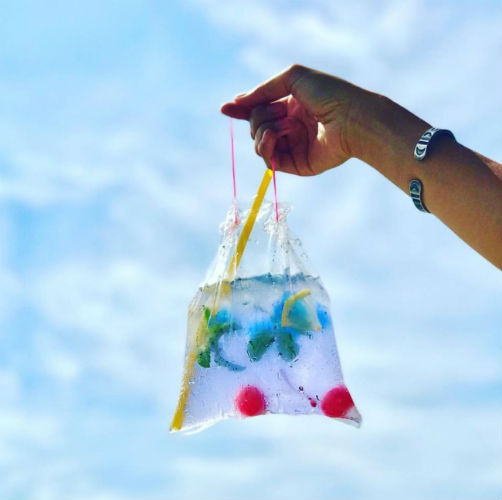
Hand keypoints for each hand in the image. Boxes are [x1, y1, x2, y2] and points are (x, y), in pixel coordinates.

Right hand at [221, 64, 367, 175]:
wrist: (351, 119)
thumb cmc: (328, 94)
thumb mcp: (293, 78)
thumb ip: (264, 89)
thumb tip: (237, 101)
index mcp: (291, 106)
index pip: (259, 109)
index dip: (242, 109)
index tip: (225, 109)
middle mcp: (290, 126)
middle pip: (256, 126)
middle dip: (259, 119)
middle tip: (278, 115)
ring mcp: (293, 146)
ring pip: (259, 144)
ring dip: (262, 133)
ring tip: (281, 128)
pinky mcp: (296, 165)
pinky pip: (269, 161)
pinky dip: (266, 148)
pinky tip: (274, 138)